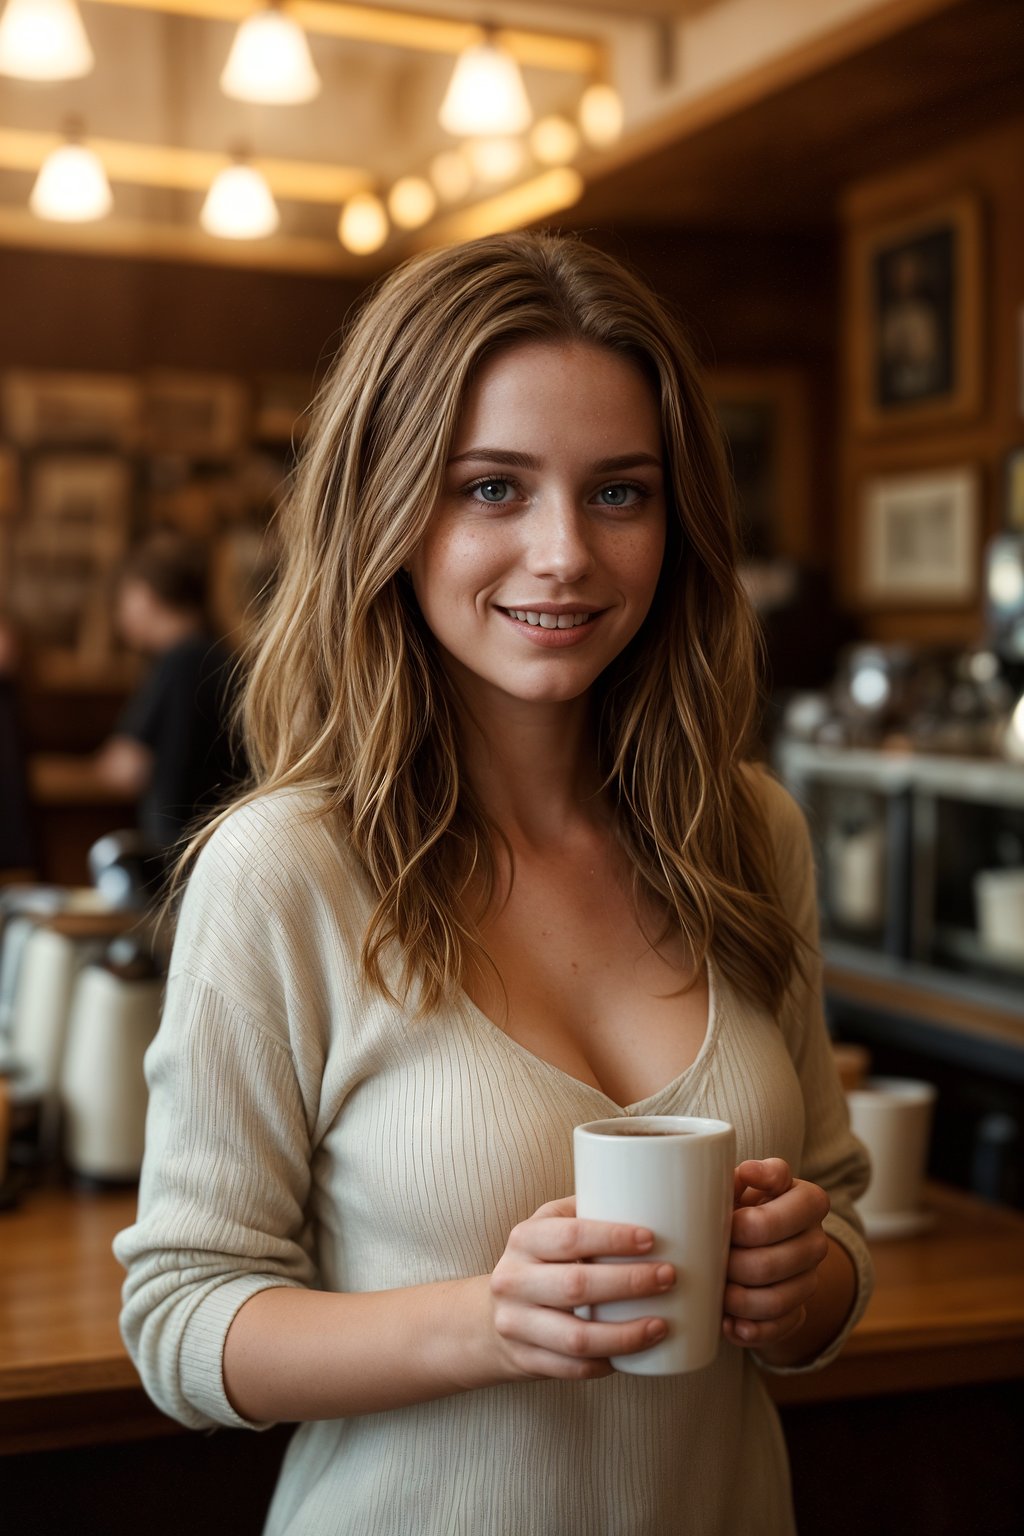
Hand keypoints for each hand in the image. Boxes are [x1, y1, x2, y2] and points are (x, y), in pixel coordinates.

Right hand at [485, 1196, 675, 1381]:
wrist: (490, 1316)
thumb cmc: (538, 1263)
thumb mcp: (549, 1227)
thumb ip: (585, 1211)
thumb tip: (646, 1191)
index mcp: (524, 1239)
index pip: (570, 1236)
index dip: (613, 1238)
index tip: (651, 1239)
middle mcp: (513, 1280)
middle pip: (576, 1286)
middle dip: (629, 1283)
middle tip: (668, 1277)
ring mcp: (515, 1324)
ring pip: (576, 1337)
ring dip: (625, 1334)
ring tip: (661, 1325)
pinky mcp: (525, 1360)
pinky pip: (572, 1369)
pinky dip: (606, 1363)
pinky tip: (633, 1356)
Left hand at [722, 1158, 829, 1351]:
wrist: (753, 1238)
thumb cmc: (741, 1202)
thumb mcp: (742, 1182)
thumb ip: (742, 1176)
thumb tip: (747, 1174)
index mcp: (809, 1200)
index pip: (779, 1218)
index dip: (745, 1225)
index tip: (726, 1222)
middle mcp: (816, 1241)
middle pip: (769, 1264)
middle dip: (732, 1265)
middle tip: (709, 1260)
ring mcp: (810, 1280)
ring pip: (774, 1301)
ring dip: (737, 1300)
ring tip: (715, 1291)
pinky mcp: (798, 1312)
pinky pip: (777, 1329)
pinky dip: (748, 1330)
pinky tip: (727, 1323)